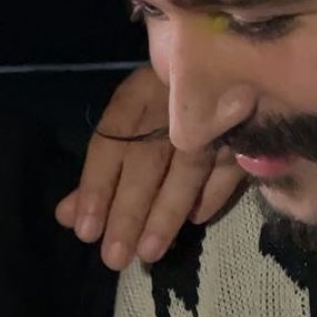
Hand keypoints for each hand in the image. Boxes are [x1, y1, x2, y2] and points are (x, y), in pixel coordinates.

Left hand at [58, 66, 245, 269]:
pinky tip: (194, 221)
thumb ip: (100, 173)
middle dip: (129, 210)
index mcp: (137, 95)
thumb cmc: (165, 104)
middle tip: (114, 257)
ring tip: (148, 252)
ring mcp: (213, 112)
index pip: (109, 140)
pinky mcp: (248, 128)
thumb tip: (67, 215)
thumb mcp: (128, 127)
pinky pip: (229, 165)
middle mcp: (170, 101)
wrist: (233, 60)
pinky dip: (211, 195)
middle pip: (146, 159)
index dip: (96, 186)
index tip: (85, 230)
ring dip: (167, 212)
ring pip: (187, 167)